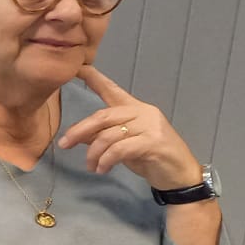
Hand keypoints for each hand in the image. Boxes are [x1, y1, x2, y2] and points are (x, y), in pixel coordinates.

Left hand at [58, 67, 202, 191]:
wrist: (181, 175)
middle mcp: (142, 112)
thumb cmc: (152, 158)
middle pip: (102, 116)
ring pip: (109, 135)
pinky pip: (119, 149)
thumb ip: (104, 136)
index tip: (77, 68)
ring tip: (91, 166)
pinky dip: (106, 160)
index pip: (111, 89)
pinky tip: (102, 169)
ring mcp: (150, 126)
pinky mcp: (153, 142)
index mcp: (135, 108)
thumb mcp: (123, 145)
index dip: (93, 78)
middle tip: (64, 144)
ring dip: (94, 153)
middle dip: (80, 130)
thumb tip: (78, 135)